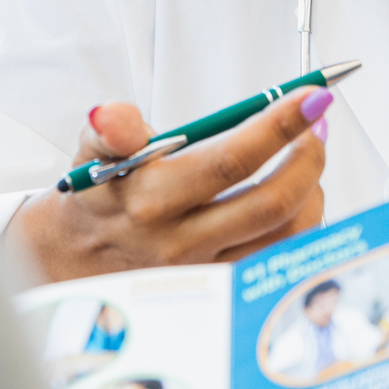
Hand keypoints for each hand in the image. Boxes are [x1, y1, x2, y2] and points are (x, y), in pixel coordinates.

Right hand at [3, 92, 329, 283]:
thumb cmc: (98, 199)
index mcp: (152, 199)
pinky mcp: (221, 292)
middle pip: (272, 203)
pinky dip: (302, 225)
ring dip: (312, 191)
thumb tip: (111, 115)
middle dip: (308, 156)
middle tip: (315, 122)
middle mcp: (182, 242)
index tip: (312, 97)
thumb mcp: (93, 154)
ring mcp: (206, 272)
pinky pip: (280, 262)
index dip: (279, 126)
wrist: (73, 263)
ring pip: (286, 238)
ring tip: (306, 157)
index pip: (232, 160)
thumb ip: (108, 129)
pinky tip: (300, 197)